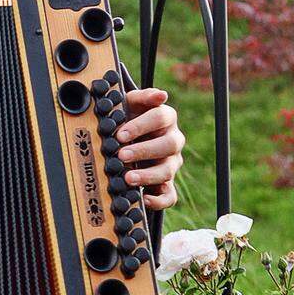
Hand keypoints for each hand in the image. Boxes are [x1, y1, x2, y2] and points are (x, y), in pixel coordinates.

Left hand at [114, 88, 183, 210]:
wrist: (122, 135)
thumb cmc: (125, 117)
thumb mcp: (129, 103)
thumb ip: (142, 97)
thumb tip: (161, 95)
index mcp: (165, 118)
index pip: (161, 117)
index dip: (141, 126)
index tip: (120, 135)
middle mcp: (172, 140)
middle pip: (168, 145)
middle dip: (144, 151)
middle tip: (121, 155)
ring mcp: (171, 163)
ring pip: (168, 170)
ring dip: (148, 175)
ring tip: (128, 178)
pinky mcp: (166, 183)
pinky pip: (169, 195)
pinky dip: (158, 200)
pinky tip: (143, 198)